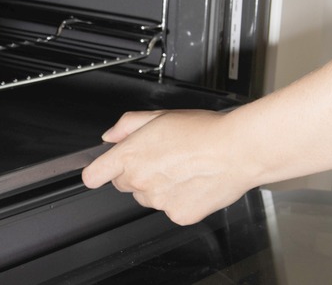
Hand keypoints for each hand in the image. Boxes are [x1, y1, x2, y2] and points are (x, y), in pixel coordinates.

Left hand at [81, 109, 253, 224]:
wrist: (237, 150)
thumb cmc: (203, 131)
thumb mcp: (159, 116)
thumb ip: (127, 125)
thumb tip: (111, 136)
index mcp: (130, 155)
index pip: (94, 175)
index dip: (98, 172)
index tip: (102, 172)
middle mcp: (140, 181)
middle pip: (124, 185)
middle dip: (136, 173)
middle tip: (161, 158)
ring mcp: (159, 202)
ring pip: (148, 198)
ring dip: (158, 187)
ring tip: (183, 168)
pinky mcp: (178, 215)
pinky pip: (171, 209)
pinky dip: (179, 200)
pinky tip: (193, 182)